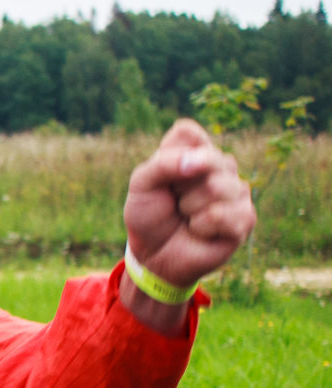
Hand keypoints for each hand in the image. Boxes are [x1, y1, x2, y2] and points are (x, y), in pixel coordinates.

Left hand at [120, 119, 255, 329]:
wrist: (154, 255)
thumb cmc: (149, 216)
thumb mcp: (142, 184)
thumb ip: (164, 163)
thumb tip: (197, 162)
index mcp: (195, 151)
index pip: (188, 132)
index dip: (168, 157)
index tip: (161, 178)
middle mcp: (222, 166)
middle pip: (207, 159)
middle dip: (179, 187)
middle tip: (175, 201)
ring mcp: (237, 190)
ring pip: (217, 186)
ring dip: (190, 208)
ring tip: (187, 217)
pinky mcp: (245, 217)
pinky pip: (223, 214)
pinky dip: (201, 226)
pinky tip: (200, 231)